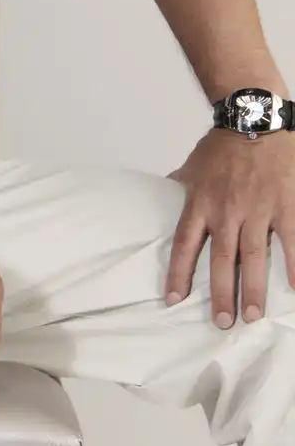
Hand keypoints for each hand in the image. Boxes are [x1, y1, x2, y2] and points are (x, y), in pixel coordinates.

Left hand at [165, 127, 294, 326]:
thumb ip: (179, 185)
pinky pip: (292, 243)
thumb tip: (162, 191)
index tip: (173, 300)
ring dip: (254, 289)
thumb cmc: (221, 146)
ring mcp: (258, 210)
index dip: (178, 273)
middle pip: (221, 259)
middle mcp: (226, 211)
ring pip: (254, 257)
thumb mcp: (192, 167)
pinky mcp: (286, 207)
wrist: (254, 122)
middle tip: (223, 323)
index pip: (184, 245)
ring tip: (252, 317)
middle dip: (220, 293)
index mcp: (200, 203)